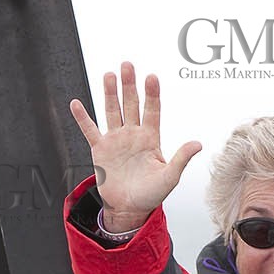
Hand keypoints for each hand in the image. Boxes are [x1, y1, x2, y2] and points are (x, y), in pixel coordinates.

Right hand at [69, 62, 201, 232]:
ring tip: (109, 75)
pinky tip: (76, 104)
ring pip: (112, 111)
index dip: (152, 94)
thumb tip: (197, 144)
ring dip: (110, 93)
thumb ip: (181, 158)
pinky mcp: (100, 150)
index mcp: (150, 139)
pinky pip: (90, 130)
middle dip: (129, 85)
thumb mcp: (170, 177)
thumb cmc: (151, 194)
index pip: (152, 110)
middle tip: (127, 65)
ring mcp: (116, 140)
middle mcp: (133, 135)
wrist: (130, 208)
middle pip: (131, 104)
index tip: (151, 77)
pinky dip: (83, 118)